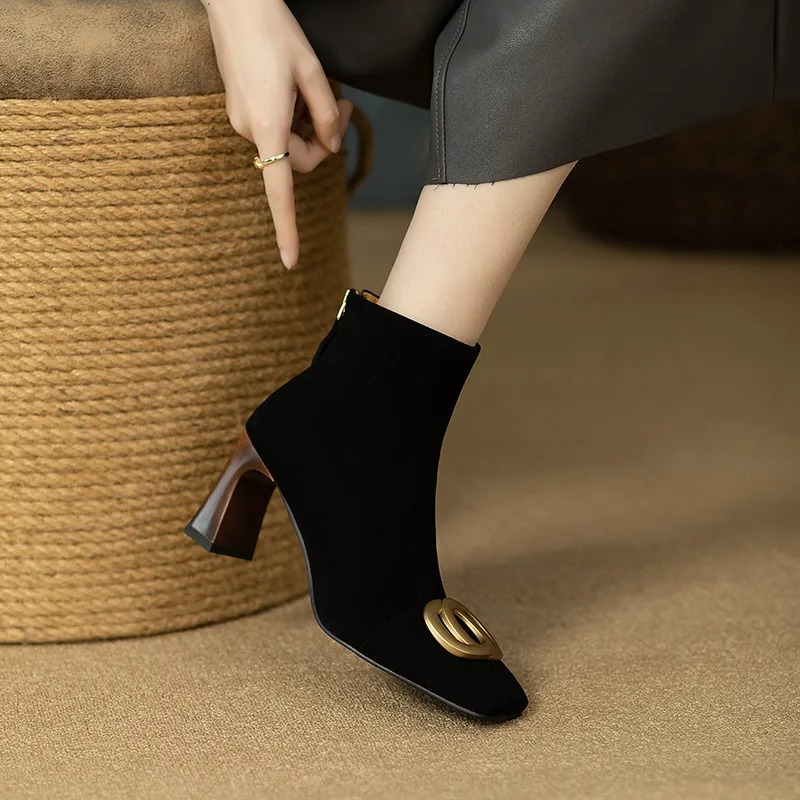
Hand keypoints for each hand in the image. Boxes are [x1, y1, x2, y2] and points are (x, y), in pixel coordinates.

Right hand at [203, 0, 353, 268]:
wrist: (234, 0)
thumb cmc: (274, 30)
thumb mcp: (313, 71)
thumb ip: (327, 115)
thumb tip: (331, 145)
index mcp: (268, 127)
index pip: (280, 191)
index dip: (287, 229)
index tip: (290, 262)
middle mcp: (250, 131)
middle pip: (299, 163)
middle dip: (324, 143)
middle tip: (343, 107)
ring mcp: (242, 122)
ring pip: (288, 147)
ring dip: (309, 127)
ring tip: (319, 91)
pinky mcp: (241, 112)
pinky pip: (276, 130)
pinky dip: (293, 118)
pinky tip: (295, 89)